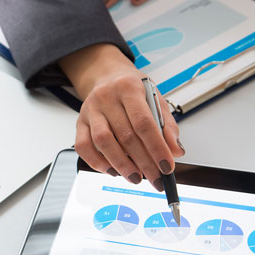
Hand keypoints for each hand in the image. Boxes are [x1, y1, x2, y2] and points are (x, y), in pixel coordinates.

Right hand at [59, 44, 183, 188]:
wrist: (107, 76)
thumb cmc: (133, 90)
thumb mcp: (156, 99)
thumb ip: (167, 125)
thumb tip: (175, 150)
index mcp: (129, 88)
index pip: (144, 123)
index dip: (156, 148)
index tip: (167, 167)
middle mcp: (107, 97)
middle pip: (125, 136)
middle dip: (143, 163)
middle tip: (155, 178)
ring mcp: (90, 110)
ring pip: (103, 142)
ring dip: (121, 165)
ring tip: (135, 177)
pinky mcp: (80, 123)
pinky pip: (83, 147)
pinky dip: (98, 163)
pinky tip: (113, 170)